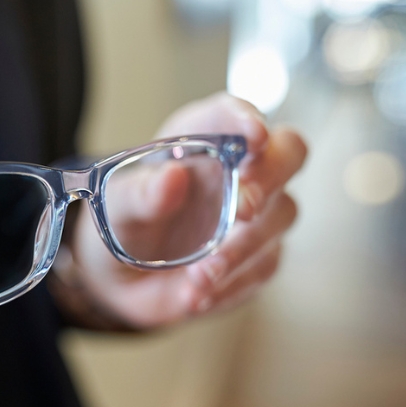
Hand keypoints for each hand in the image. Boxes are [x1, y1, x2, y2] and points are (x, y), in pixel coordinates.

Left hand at [57, 93, 306, 329]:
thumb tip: (173, 177)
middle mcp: (238, 168)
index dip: (249, 119)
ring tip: (198, 275)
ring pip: (281, 214)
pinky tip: (196, 293)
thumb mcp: (117, 207)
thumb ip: (141, 193)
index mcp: (201, 136)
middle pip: (288, 151)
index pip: (235, 113)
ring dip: (243, 246)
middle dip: (271, 177)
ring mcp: (256, 213)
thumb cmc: (122, 222)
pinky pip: (264, 265)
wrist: (121, 278)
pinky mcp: (259, 255)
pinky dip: (233, 282)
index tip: (253, 137)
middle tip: (242, 209)